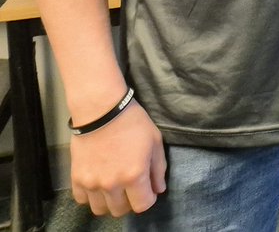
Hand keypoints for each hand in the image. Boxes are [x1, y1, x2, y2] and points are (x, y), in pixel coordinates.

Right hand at [70, 101, 165, 215]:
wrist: (102, 110)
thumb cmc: (133, 122)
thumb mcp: (155, 141)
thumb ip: (158, 169)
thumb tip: (159, 189)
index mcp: (134, 175)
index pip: (143, 205)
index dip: (148, 198)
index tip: (148, 190)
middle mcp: (112, 184)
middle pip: (120, 211)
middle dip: (129, 201)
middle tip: (131, 187)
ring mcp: (92, 183)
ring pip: (100, 209)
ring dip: (109, 202)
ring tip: (114, 187)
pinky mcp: (76, 179)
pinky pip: (82, 200)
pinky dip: (91, 196)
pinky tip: (98, 183)